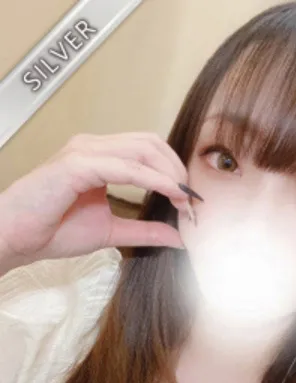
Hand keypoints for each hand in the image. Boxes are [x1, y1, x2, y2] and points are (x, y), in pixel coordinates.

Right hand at [0, 132, 191, 271]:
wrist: (16, 238)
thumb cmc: (53, 230)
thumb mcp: (112, 231)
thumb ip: (145, 231)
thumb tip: (179, 237)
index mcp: (101, 157)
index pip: (149, 151)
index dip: (174, 172)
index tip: (190, 201)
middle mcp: (93, 147)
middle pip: (151, 143)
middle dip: (177, 169)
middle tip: (191, 199)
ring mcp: (84, 151)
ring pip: (142, 149)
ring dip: (170, 174)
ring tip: (183, 199)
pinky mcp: (76, 164)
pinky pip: (126, 166)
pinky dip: (153, 179)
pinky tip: (170, 193)